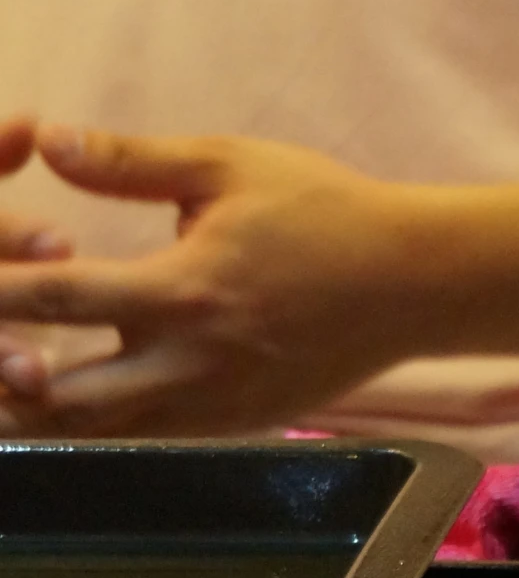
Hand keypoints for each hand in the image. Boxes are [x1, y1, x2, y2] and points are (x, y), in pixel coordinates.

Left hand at [0, 126, 428, 436]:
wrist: (418, 285)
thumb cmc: (329, 215)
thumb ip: (134, 161)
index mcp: (184, 293)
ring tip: (4, 392)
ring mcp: (216, 405)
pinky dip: (96, 425)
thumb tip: (50, 141)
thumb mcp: (232, 167)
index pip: (54, 299)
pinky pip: (147, 436)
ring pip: (99, 434)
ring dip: (38, 417)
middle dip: (5, 382)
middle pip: (60, 400)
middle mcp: (193, 364)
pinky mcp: (237, 421)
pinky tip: (64, 404)